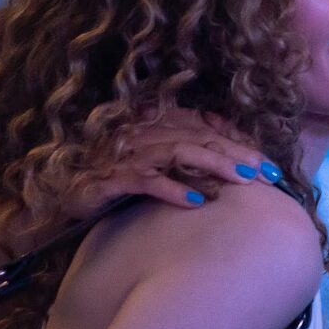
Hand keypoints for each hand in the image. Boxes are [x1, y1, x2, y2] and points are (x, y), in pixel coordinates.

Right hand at [58, 109, 276, 219]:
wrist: (56, 204)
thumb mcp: (158, 167)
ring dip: (213, 164)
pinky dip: (171, 188)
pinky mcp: (107, 178)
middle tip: (270, 173)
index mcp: (156, 125)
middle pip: (199, 137)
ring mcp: (124, 154)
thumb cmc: (114, 186)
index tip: (272, 165)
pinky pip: (144, 179)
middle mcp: (142, 133)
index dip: (242, 145)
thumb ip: (190, 154)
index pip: (208, 129)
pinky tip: (197, 200)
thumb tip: (232, 152)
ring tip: (243, 180)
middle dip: (238, 154)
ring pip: (177, 151)